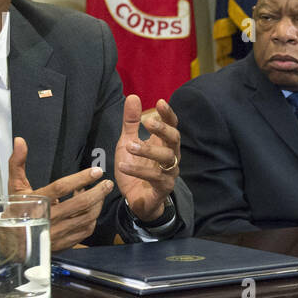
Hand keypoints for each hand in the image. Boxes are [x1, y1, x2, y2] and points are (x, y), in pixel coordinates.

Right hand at [8, 137, 113, 251]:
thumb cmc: (15, 211)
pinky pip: (85, 230)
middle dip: (97, 192)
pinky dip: (92, 218)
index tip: (96, 171)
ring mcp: (57, 232)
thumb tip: (20, 141)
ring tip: (101, 193)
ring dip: (97, 204)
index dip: (81, 178)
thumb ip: (18, 164)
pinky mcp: (64, 243)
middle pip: (80, 204)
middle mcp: (48, 219)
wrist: (11, 242)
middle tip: (107, 183)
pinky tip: (93, 209)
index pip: (62, 188)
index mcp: (36, 203)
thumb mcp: (14, 188)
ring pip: (86, 218)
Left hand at [115, 95, 180, 222]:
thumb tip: (133, 97)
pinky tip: (123, 165)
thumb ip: (130, 123)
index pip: (172, 125)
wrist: (136, 200)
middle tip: (147, 122)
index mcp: (163, 143)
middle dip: (163, 129)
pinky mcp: (163, 187)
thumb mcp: (128, 142)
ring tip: (130, 146)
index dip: (168, 114)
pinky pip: (155, 177)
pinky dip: (138, 170)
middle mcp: (171, 156)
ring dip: (148, 150)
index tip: (160, 102)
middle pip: (174, 139)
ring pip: (167, 158)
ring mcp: (169, 172)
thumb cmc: (135, 168)